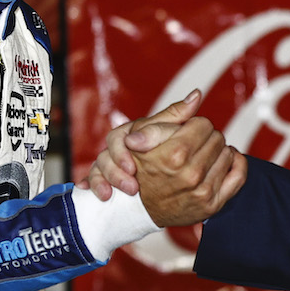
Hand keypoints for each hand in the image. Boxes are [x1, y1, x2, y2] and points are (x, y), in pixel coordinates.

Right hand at [80, 90, 202, 200]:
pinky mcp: (102, 181)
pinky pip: (93, 182)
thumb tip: (196, 95)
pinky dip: (98, 187)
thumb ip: (178, 115)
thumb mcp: (166, 130)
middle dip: (120, 161)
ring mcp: (107, 164)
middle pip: (107, 151)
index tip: (139, 149)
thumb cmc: (159, 148)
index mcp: (128, 132)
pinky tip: (105, 195)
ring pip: (99, 166)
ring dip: (113, 177)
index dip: (132, 142)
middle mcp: (116, 147)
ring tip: (130, 189)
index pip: (120, 134)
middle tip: (134, 174)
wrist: (150, 179)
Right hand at [134, 116, 247, 226]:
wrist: (139, 208)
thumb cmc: (141, 167)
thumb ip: (173, 113)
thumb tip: (197, 94)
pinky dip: (235, 164)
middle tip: (192, 146)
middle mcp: (191, 174)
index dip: (194, 126)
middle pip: (217, 138)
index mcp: (174, 154)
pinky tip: (223, 161)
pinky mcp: (212, 205)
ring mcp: (203, 192)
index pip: (203, 124)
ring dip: (217, 152)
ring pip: (228, 154)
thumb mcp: (145, 136)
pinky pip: (239, 175)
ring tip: (202, 156)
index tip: (185, 133)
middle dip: (205, 138)